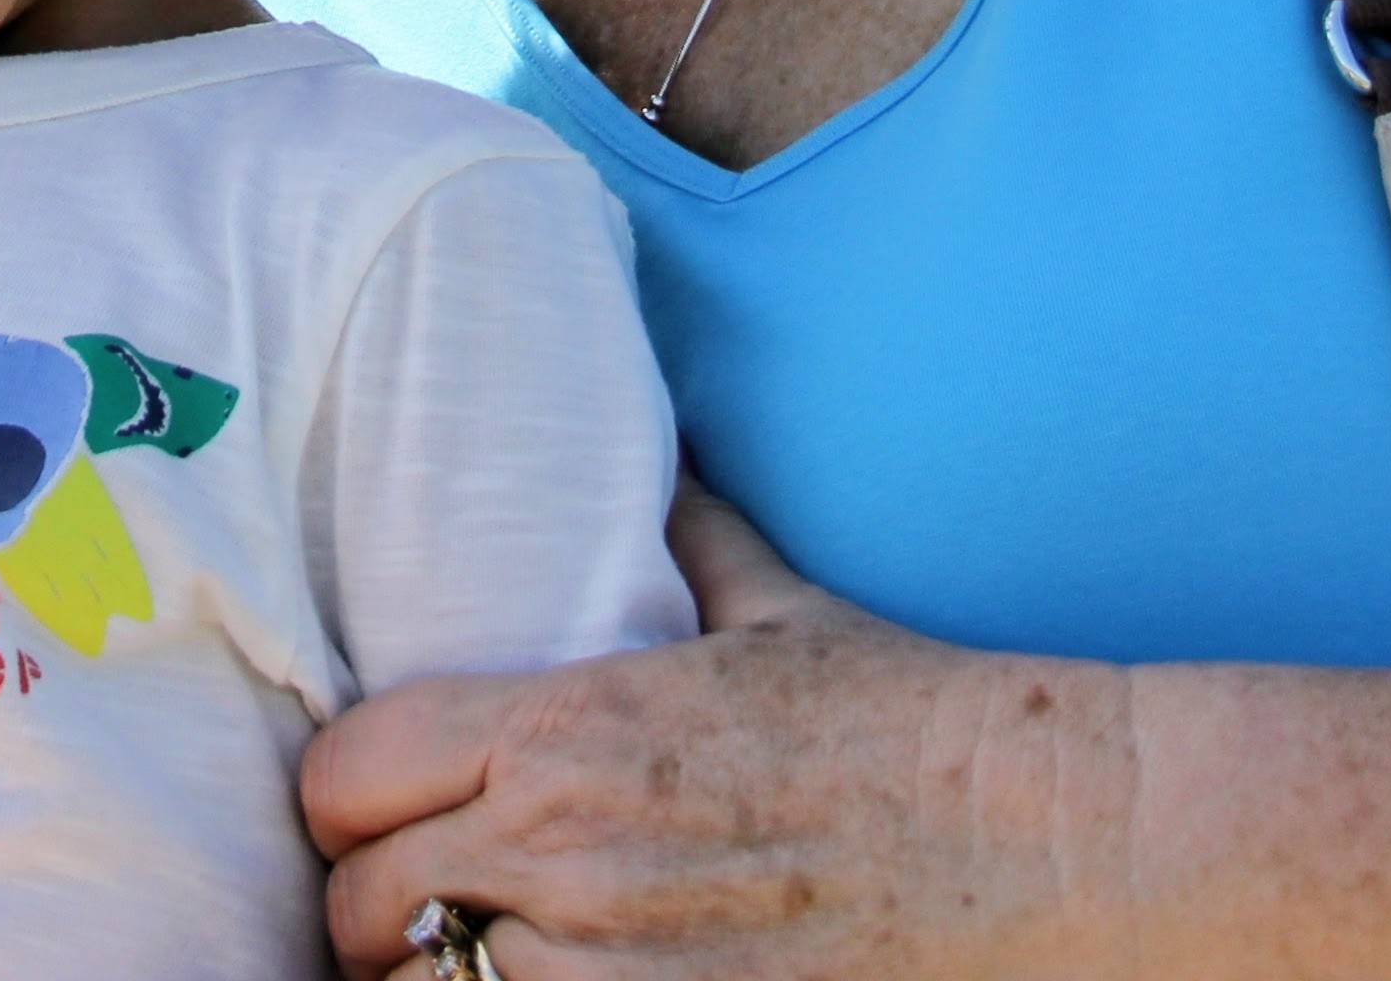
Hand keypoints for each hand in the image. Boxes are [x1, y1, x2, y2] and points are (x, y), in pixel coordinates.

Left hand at [300, 485, 1129, 980]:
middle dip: (382, 907)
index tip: (382, 814)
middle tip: (431, 906)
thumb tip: (643, 461)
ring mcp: (605, 974)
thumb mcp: (775, 607)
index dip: (349, 801)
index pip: (347, 775)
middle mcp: (562, 850)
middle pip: (361, 907)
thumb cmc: (910, 720)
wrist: (1043, 839)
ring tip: (484, 963)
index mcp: (565, 727)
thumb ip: (679, 534)